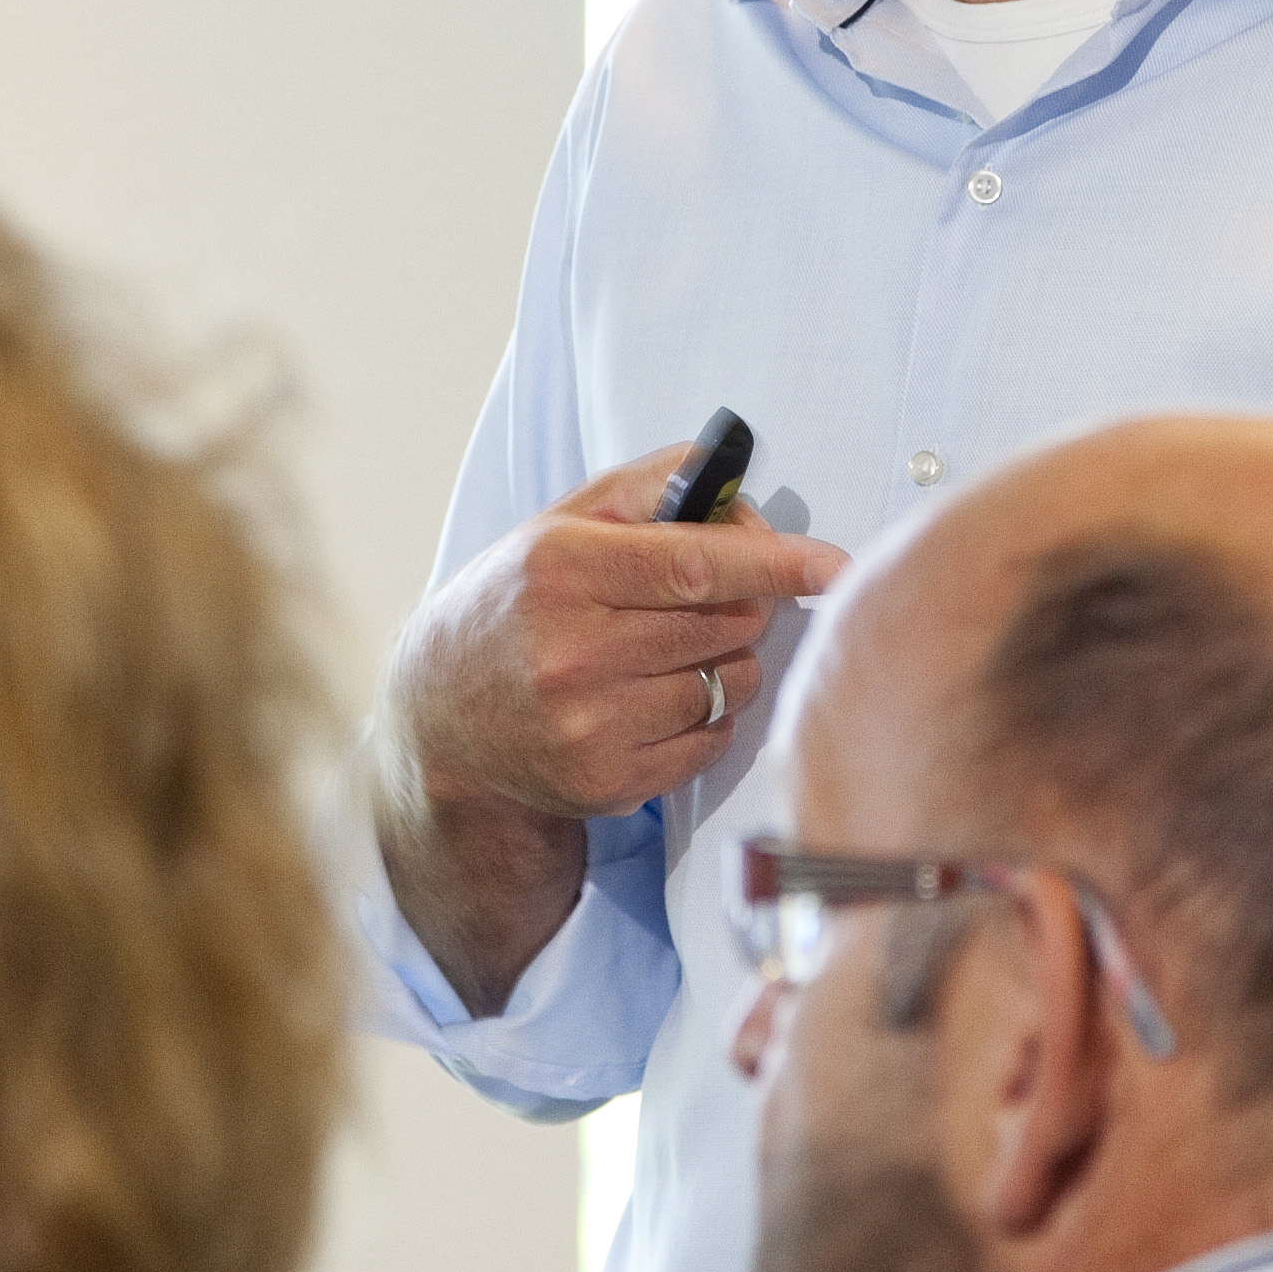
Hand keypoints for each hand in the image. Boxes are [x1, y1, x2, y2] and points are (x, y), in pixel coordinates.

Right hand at [374, 446, 850, 1012]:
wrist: (441, 717)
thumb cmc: (516, 604)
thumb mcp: (560, 525)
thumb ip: (649, 490)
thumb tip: (737, 487)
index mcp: (559, 569)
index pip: (695, 565)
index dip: (774, 562)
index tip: (831, 564)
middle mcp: (570, 652)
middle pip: (725, 624)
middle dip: (745, 605)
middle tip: (716, 599)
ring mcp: (587, 727)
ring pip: (727, 685)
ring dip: (728, 663)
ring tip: (671, 652)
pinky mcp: (605, 784)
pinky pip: (710, 741)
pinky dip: (706, 717)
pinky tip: (657, 700)